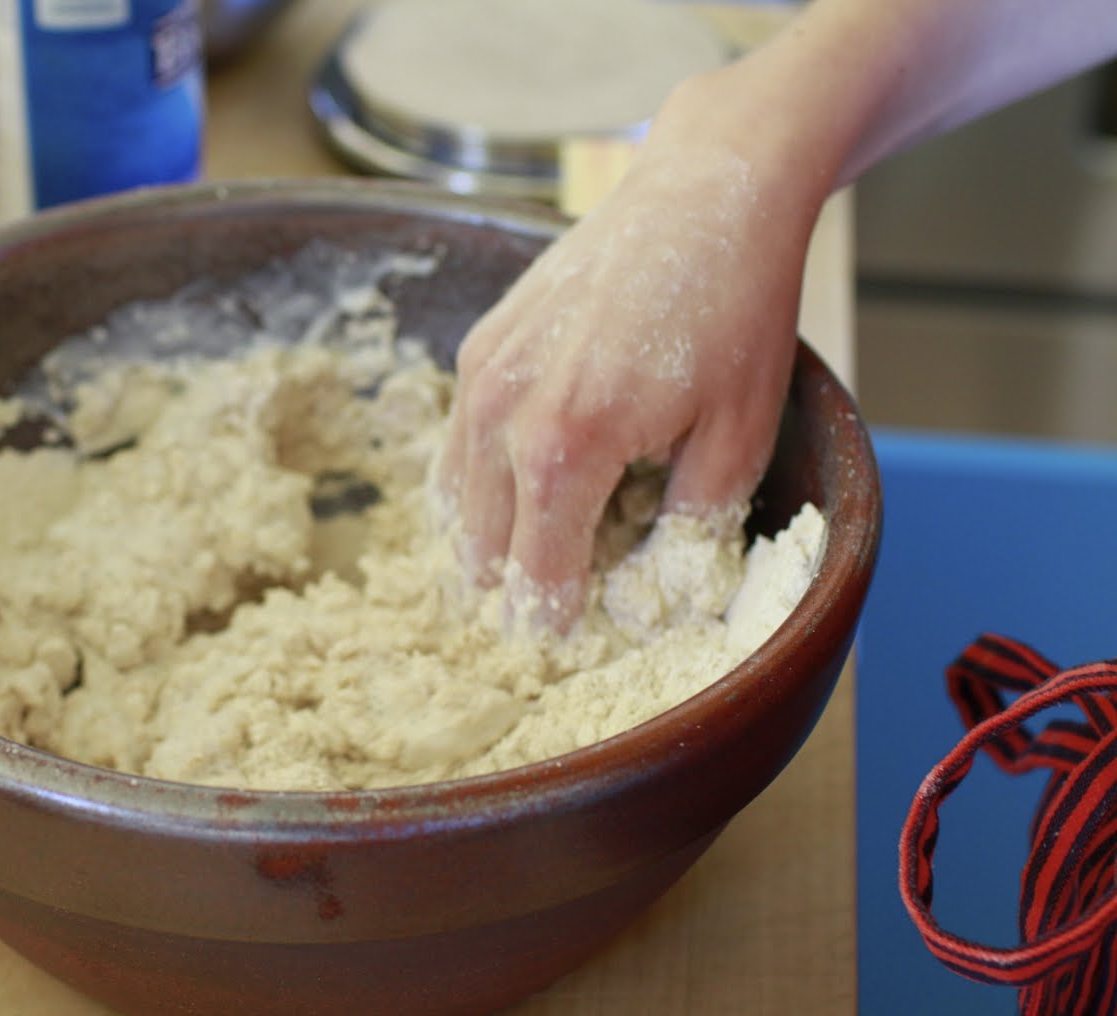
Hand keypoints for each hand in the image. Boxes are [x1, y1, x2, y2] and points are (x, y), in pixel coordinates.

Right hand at [437, 123, 811, 629]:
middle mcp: (502, 414)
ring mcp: (482, 374)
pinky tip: (521, 484)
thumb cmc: (733, 311)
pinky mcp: (481, 344)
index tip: (565, 644)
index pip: (535, 575)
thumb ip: (687, 532)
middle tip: (543, 613)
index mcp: (566, 448)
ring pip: (455, 496)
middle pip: (479, 546)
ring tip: (520, 563)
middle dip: (508, 589)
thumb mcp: (738, 438)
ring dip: (484, 538)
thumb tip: (657, 595)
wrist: (707, 191)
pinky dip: (481, 478)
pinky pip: (460, 439)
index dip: (551, 622)